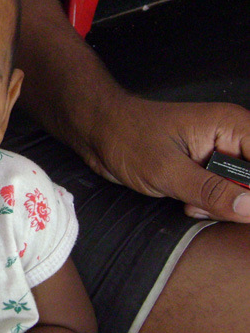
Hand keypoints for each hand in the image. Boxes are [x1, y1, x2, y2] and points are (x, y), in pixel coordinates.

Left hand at [84, 96, 249, 221]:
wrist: (98, 133)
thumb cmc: (126, 138)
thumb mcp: (168, 170)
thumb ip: (211, 191)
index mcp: (232, 126)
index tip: (239, 206)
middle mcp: (232, 139)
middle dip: (238, 202)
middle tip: (203, 204)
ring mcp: (218, 156)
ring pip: (242, 193)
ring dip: (220, 206)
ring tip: (189, 202)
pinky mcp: (204, 170)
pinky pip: (222, 195)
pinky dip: (208, 205)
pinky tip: (186, 203)